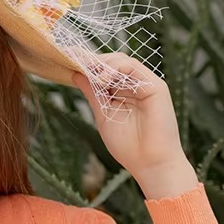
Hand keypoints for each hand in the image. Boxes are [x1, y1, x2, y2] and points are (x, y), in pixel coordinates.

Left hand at [74, 52, 198, 201]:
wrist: (150, 165)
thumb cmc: (129, 147)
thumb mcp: (103, 116)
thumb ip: (93, 94)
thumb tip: (76, 74)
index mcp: (124, 93)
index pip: (105, 72)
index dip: (88, 65)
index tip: (68, 58)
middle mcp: (136, 86)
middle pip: (113, 63)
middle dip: (93, 61)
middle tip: (73, 59)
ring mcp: (146, 85)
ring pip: (122, 61)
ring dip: (102, 64)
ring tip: (88, 72)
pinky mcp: (156, 87)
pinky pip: (134, 68)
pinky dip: (116, 69)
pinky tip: (102, 79)